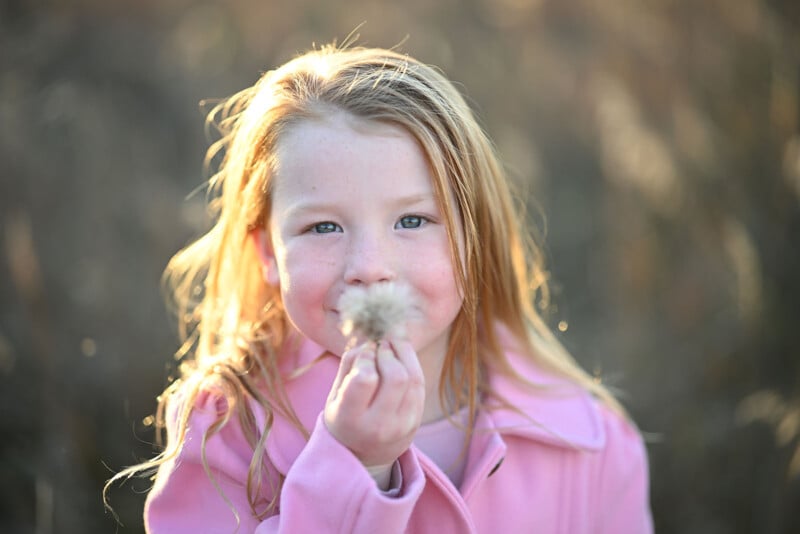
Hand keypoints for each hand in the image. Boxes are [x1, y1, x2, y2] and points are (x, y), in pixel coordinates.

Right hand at [323, 339, 424, 487]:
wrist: (364, 456)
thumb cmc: (344, 417)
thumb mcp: (335, 394)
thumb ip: (349, 364)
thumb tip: (372, 341)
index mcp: (351, 419)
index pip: (365, 379)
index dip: (366, 357)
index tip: (364, 352)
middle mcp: (379, 426)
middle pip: (396, 376)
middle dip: (388, 352)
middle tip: (379, 345)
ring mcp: (402, 425)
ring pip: (413, 377)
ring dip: (402, 353)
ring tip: (389, 346)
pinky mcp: (416, 420)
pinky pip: (420, 383)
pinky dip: (411, 363)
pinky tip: (399, 358)